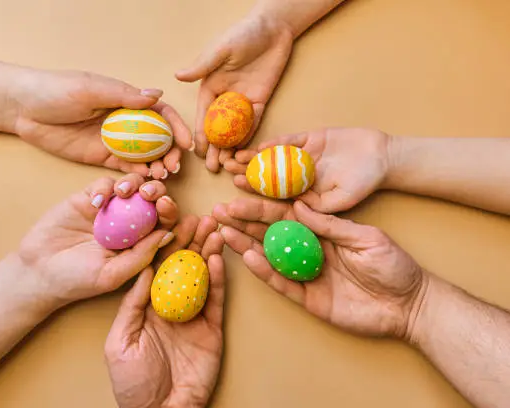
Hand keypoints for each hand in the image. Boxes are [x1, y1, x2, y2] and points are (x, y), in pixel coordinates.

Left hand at [10, 69, 191, 178]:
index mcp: (126, 100)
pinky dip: (137, 174)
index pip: (160, 113)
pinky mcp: (101, 156)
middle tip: (173, 166)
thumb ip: (123, 95)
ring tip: (161, 176)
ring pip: (144, 155)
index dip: (176, 127)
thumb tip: (156, 94)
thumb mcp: (90, 89)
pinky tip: (144, 180)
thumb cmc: (55, 91)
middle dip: (170, 152)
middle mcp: (125, 121)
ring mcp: (114, 140)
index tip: (185, 143)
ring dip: (157, 166)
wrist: (23, 109)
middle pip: (158, 138)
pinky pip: (124, 167)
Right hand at [18, 173, 179, 306]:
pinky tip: (96, 202)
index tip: (165, 206)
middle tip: (148, 194)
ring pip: (131, 186)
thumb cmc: (78, 280)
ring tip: (123, 192)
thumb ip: (140, 255)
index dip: (169, 211)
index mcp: (140, 243)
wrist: (38, 271)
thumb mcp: (113, 273)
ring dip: (132, 184)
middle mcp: (129, 223)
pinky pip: (103, 184)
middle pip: (152, 199)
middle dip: (155, 191)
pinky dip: (104, 188)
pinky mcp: (88, 198)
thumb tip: (169, 234)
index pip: (163, 222)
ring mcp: (110, 209)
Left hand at [105, 216, 224, 407]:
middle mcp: (171, 305)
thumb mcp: (120, 342)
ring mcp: (193, 315)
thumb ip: (131, 305)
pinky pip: (215, 299)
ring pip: (202, 277)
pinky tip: (216, 258)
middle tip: (199, 217)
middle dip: (191, 241)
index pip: (157, 267)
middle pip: (182, 266)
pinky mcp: (211, 327)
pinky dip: (217, 279)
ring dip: (207, 252)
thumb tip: (142, 269)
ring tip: (213, 229)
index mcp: (147, 305)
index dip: (164, 244)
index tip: (170, 221)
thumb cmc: (133, 384)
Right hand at [176, 13, 293, 172]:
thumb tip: (178, 76)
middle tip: (213, 168)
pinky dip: (249, 137)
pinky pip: (253, 122)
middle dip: (215, 149)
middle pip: (218, 128)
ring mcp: (242, 101)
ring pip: (235, 130)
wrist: (274, 28)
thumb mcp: (221, 49)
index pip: (203, 116)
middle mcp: (224, 97)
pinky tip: (245, 152)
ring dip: (231, 148)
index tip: (197, 152)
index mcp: (210, 86)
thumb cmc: (244, 34)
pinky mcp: (260, 101)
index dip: (200, 135)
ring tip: (229, 167)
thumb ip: (202, 65)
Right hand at [217, 197, 427, 338]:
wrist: (410, 304)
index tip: (239, 196)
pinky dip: (264, 271)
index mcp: (323, 232)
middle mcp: (309, 250)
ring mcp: (307, 274)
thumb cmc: (394, 266)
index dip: (262, 206)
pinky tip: (247, 257)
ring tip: (224, 233)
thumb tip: (299, 205)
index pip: (286, 215)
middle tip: (219, 212)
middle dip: (244, 223)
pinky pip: (281, 283)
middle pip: (270, 234)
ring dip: (245, 245)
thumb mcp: (366, 237)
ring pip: (270, 257)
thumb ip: (331, 224)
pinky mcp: (308, 297)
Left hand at [225, 128, 391, 212]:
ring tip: (233, 161)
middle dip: (247, 178)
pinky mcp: (307, 140)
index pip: (273, 201)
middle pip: (268, 180)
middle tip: (227, 174)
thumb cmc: (365, 183)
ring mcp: (301, 159)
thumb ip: (320, 207)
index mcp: (303, 197)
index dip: (254, 200)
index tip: (235, 200)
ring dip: (253, 161)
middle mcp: (298, 179)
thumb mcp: (343, 199)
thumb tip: (294, 212)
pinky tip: (254, 147)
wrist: (382, 156)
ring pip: (273, 160)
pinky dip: (271, 144)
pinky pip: (286, 142)